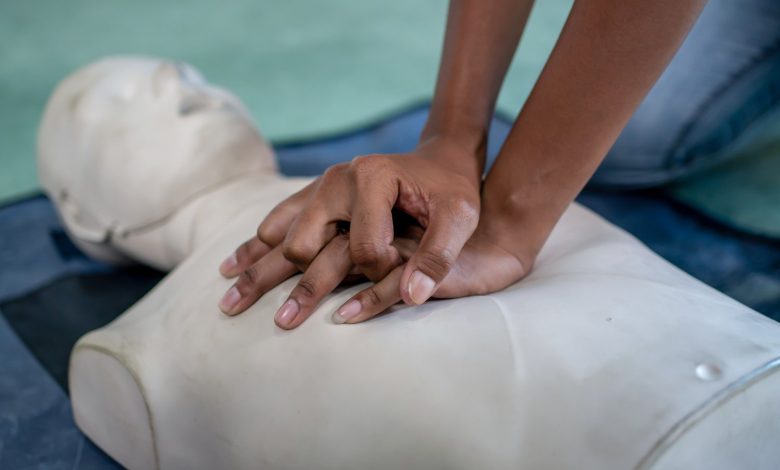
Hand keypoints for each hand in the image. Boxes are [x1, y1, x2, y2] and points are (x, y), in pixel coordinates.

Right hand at [218, 210, 528, 328]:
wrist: (440, 158)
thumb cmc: (453, 189)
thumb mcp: (460, 218)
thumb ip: (438, 256)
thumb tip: (411, 298)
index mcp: (371, 179)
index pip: (363, 247)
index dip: (381, 272)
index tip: (398, 276)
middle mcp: (338, 180)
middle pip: (303, 242)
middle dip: (296, 284)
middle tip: (278, 322)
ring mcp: (322, 185)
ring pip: (279, 233)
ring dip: (256, 267)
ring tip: (229, 299)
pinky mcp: (316, 192)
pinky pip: (278, 218)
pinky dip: (256, 244)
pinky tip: (235, 265)